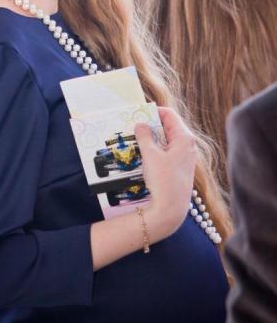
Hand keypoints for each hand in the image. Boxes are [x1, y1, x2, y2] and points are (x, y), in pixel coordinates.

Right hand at [135, 107, 196, 238]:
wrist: (171, 210)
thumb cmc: (163, 180)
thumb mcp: (150, 155)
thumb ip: (144, 136)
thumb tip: (141, 124)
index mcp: (184, 138)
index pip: (169, 115)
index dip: (153, 112)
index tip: (138, 114)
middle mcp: (187, 145)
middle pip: (168, 126)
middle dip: (151, 124)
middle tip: (134, 125)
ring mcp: (184, 157)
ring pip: (166, 139)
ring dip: (152, 137)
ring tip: (136, 139)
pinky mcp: (179, 167)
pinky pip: (167, 151)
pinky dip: (155, 148)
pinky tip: (143, 153)